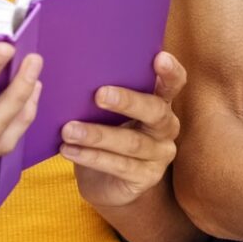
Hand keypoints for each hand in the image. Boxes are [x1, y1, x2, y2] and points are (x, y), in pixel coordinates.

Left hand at [64, 51, 186, 208]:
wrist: (106, 184)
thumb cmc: (106, 135)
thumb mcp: (108, 114)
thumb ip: (106, 95)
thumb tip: (75, 73)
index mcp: (161, 104)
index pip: (174, 85)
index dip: (171, 72)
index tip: (159, 57)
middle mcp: (167, 128)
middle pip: (156, 112)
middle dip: (128, 102)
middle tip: (99, 94)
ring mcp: (160, 155)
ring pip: (132, 142)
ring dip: (98, 135)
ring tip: (69, 130)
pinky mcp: (147, 178)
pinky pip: (119, 166)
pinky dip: (91, 157)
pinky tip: (69, 150)